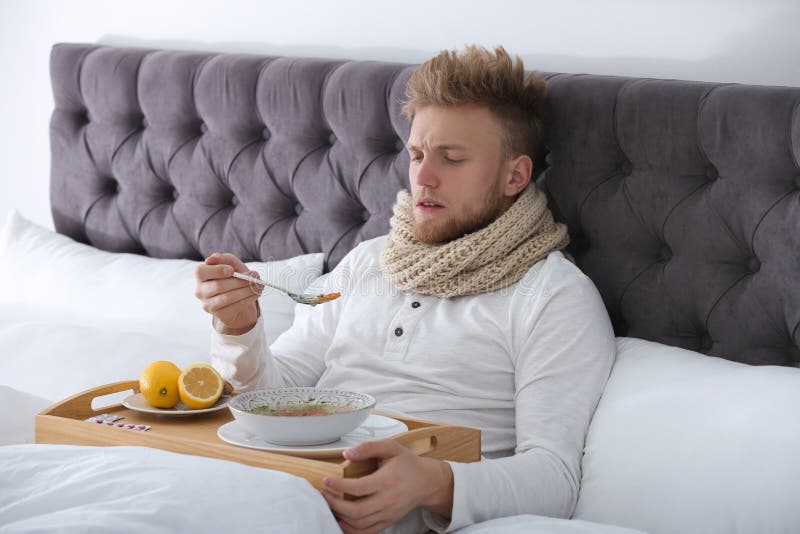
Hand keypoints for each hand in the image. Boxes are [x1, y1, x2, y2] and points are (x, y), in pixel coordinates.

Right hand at [194, 252, 262, 334]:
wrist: (238, 298)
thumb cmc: (232, 277)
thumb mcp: (231, 264)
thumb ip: (224, 259)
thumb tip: (213, 258)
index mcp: (201, 275)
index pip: (201, 272)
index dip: (216, 270)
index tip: (232, 270)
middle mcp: (200, 291)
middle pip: (218, 286)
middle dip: (240, 281)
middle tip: (255, 277)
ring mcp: (208, 304)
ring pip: (228, 297)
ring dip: (247, 290)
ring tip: (259, 286)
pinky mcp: (219, 315)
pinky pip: (235, 307)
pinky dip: (248, 299)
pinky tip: (256, 293)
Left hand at [321, 439, 453, 533]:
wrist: (427, 482)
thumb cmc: (407, 464)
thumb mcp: (391, 448)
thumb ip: (369, 447)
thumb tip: (347, 453)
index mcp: (387, 481)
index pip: (358, 488)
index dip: (339, 486)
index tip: (327, 480)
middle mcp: (387, 501)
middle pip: (356, 511)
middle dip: (334, 505)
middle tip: (323, 495)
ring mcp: (388, 514)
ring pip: (359, 525)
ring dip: (340, 518)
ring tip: (329, 506)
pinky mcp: (388, 522)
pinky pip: (366, 533)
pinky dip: (351, 530)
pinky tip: (341, 520)